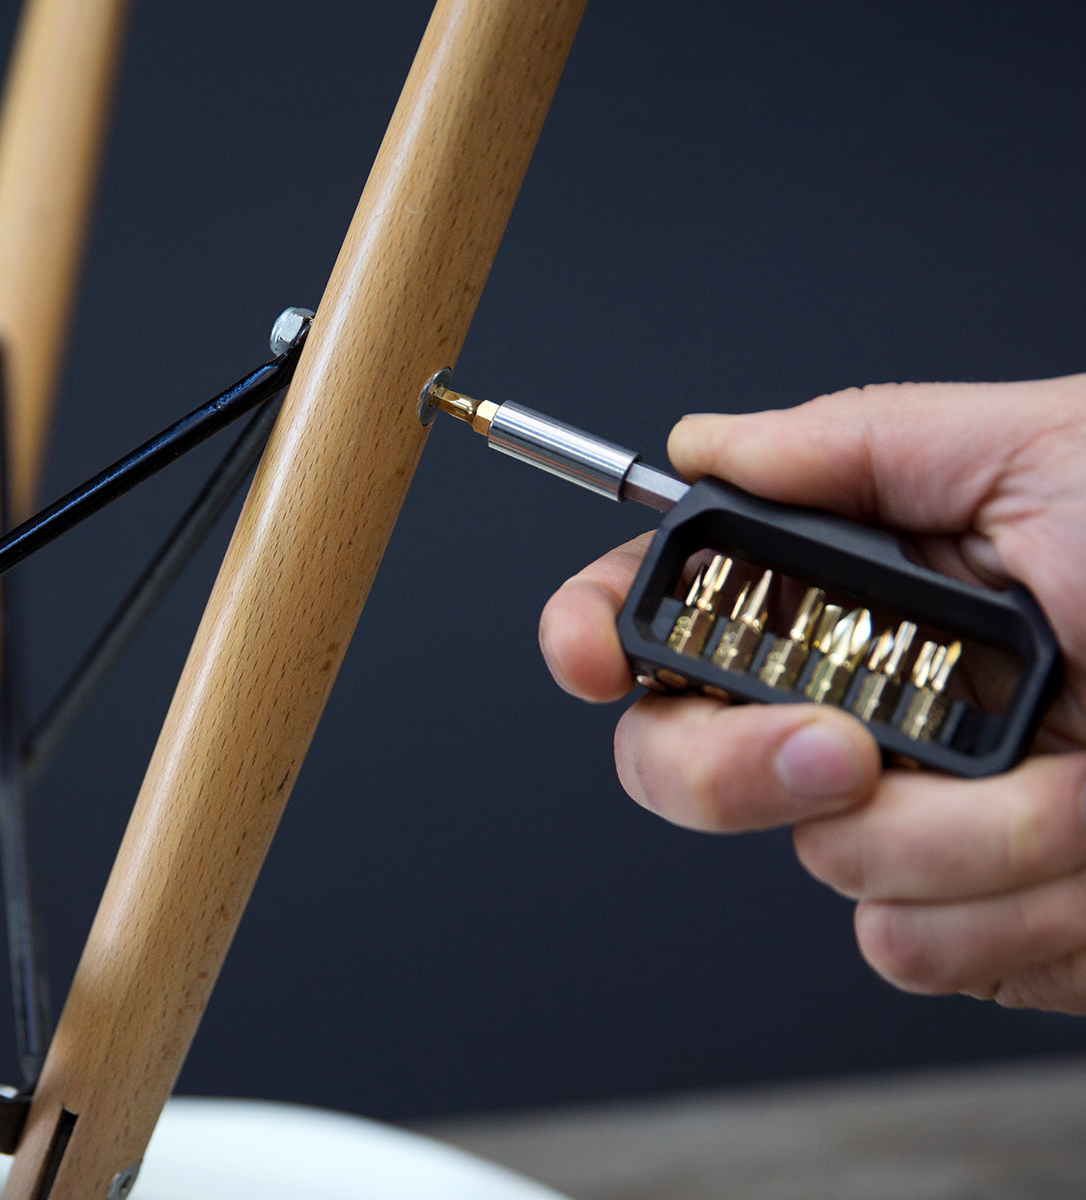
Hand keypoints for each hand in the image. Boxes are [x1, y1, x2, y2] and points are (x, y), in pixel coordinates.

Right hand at [540, 375, 1085, 1012]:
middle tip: (843, 742)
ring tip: (1082, 772)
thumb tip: (706, 442)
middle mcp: (857, 709)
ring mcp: (909, 821)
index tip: (588, 656)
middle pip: (677, 764)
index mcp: (855, 596)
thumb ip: (857, 440)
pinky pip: (916, 947)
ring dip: (968, 832)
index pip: (664, 617)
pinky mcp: (970, 918)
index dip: (593, 633)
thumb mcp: (1043, 451)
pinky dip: (1022, 910)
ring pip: (824, 865)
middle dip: (741, 765)